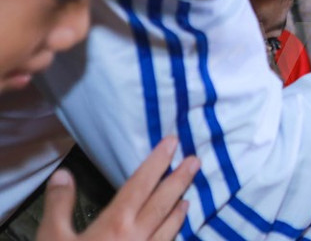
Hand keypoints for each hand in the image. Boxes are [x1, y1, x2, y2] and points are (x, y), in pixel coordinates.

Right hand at [37, 137, 198, 240]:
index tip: (172, 142)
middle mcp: (137, 236)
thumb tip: (64, 174)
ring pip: (169, 227)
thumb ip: (60, 205)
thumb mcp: (52, 238)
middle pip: (163, 202)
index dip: (157, 161)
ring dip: (179, 210)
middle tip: (197, 160)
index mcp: (115, 223)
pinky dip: (172, 236)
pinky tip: (175, 233)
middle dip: (179, 179)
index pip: (141, 184)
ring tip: (189, 196)